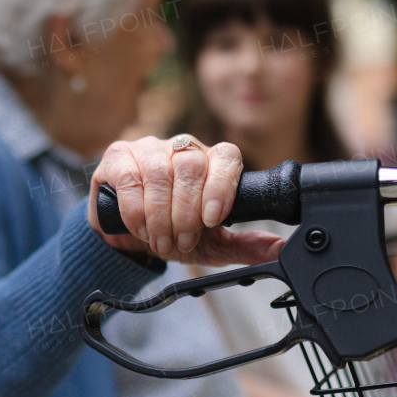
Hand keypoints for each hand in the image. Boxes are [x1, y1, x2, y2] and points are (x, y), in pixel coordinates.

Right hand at [87, 135, 284, 266]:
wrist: (126, 237)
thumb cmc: (172, 233)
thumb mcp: (210, 244)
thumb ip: (244, 244)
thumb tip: (279, 249)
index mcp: (210, 162)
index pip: (226, 156)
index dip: (222, 186)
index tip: (214, 219)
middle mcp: (181, 147)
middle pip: (192, 166)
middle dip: (187, 212)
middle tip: (183, 241)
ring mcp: (148, 148)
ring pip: (160, 172)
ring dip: (161, 215)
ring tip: (161, 241)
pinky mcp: (118, 157)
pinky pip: (130, 178)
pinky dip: (136, 210)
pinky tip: (140, 228)